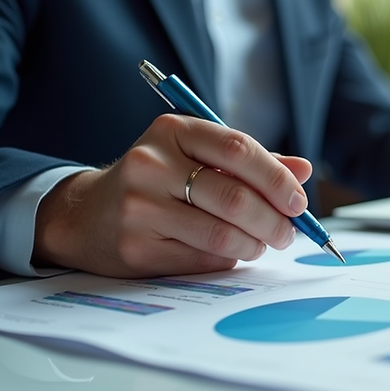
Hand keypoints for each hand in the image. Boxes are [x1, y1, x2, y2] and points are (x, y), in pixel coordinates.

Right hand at [33, 114, 312, 277]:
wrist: (87, 214)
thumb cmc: (156, 180)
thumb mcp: (197, 156)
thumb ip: (250, 161)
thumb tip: (303, 171)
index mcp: (173, 131)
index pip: (238, 149)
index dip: (276, 178)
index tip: (299, 201)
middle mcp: (151, 164)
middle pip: (234, 197)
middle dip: (273, 220)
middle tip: (289, 232)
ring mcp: (139, 207)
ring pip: (220, 234)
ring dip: (254, 244)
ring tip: (262, 244)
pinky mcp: (135, 246)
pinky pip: (201, 259)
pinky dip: (227, 259)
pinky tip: (229, 252)